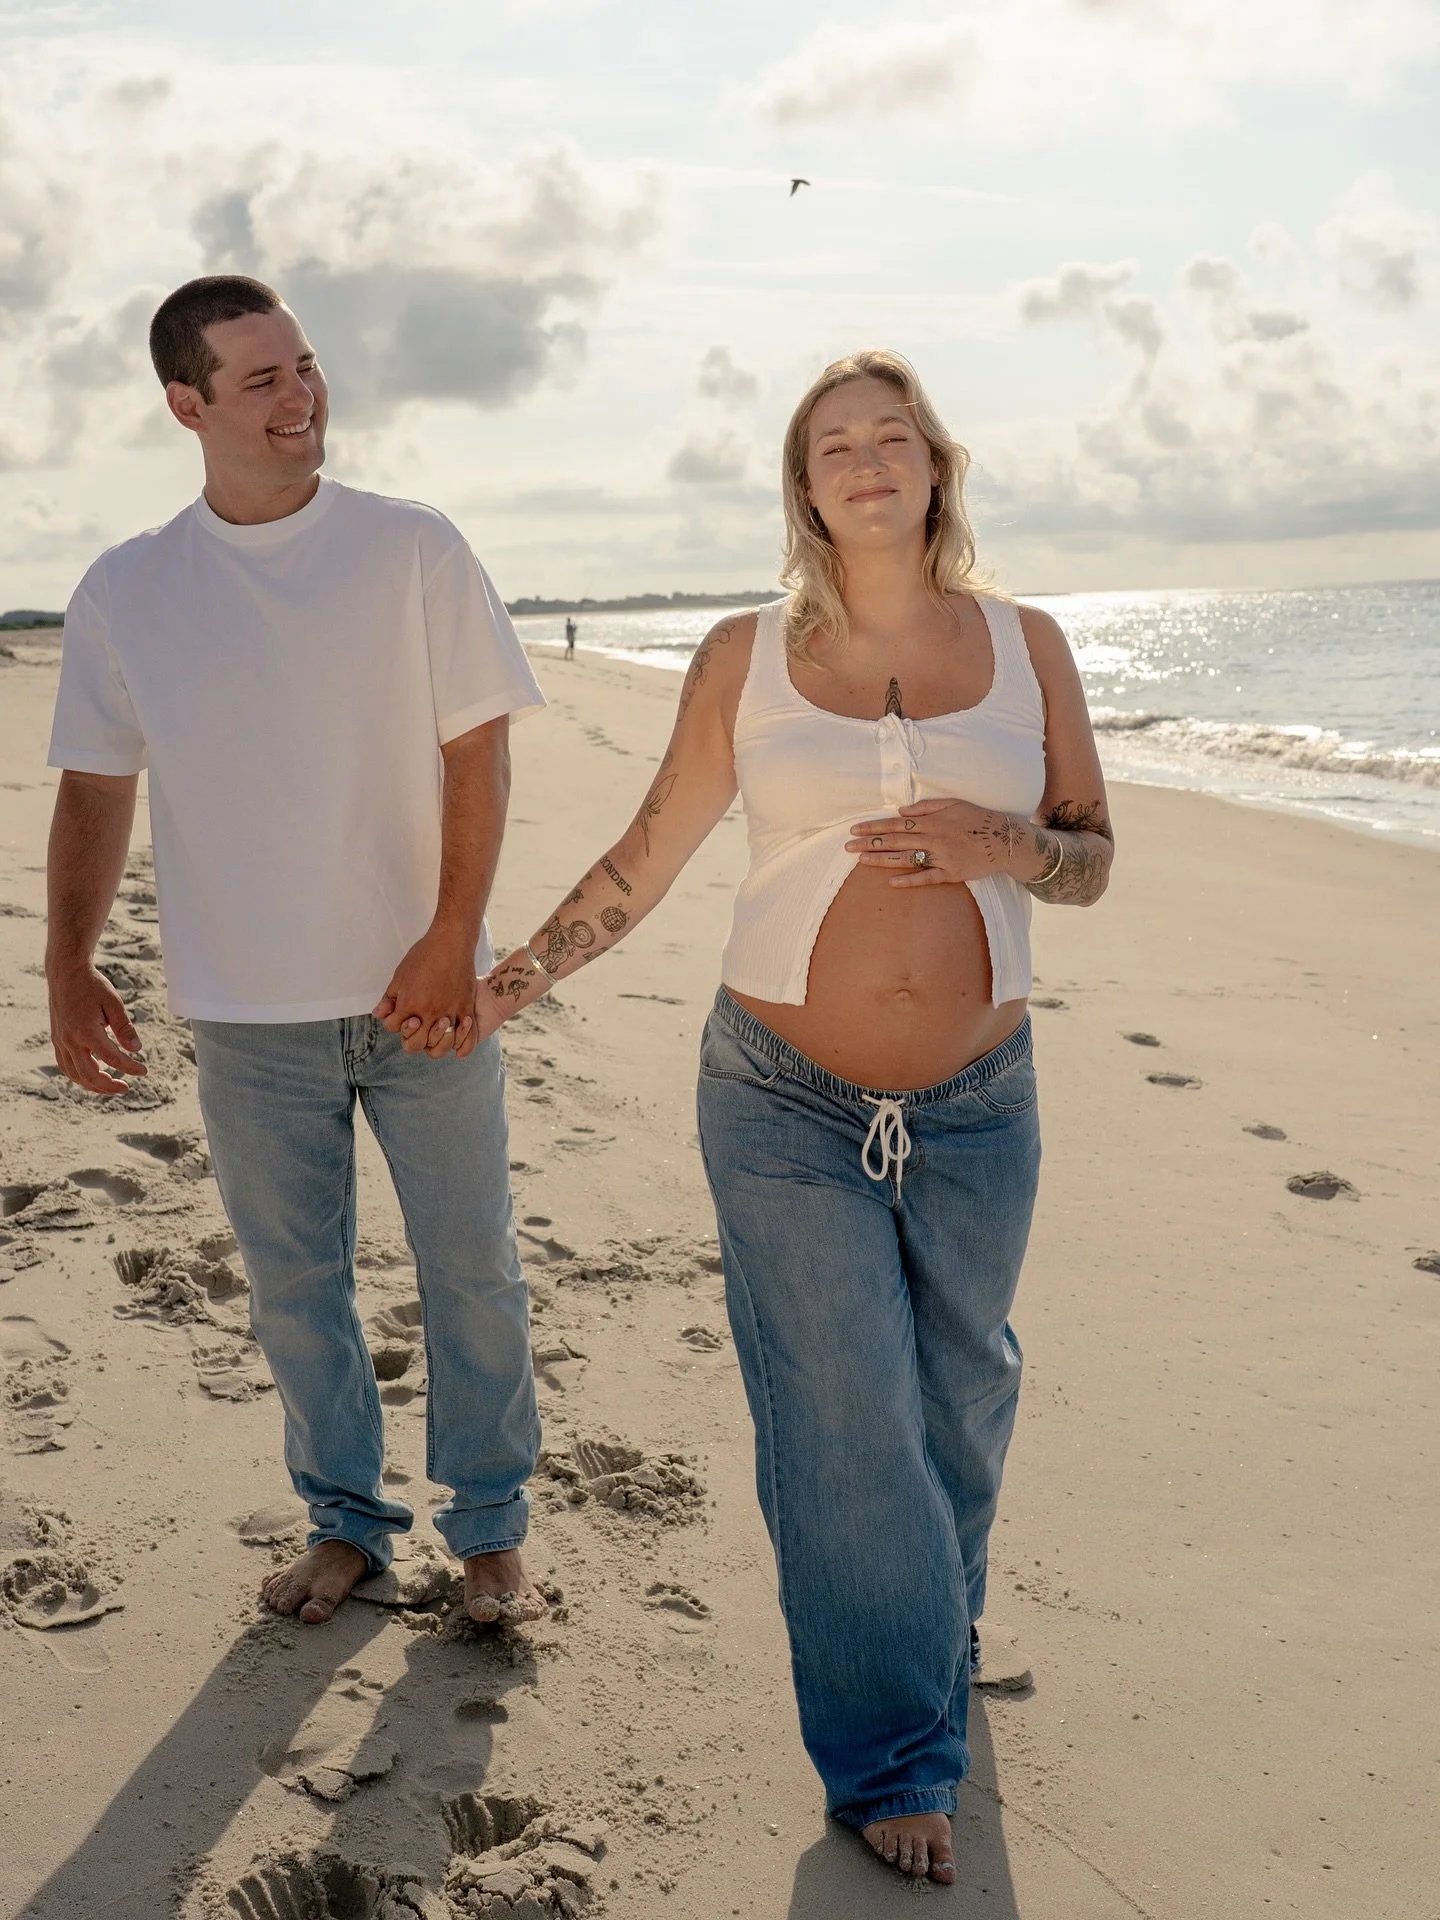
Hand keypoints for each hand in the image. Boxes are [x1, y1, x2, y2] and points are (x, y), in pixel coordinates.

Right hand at [48, 960, 147, 1094]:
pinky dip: (79, 1076)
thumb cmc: (92, 986)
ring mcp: (60, 1042)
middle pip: (90, 1075)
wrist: (66, 974)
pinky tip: (92, 1077)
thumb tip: (136, 1049)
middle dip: (109, 1086)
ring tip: (111, 1086)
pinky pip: (66, 1066)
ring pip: (75, 1074)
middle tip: (126, 1088)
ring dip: (93, 1085)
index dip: (129, 1068)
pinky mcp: (57, 1040)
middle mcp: (70, 1040)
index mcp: (85, 1031)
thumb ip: (125, 1028)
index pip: (112, 1058)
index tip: (143, 1071)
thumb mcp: (114, 1003)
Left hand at [372, 926, 479, 1058]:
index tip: (401, 1014)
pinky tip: (457, 1044)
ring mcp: (449, 1013)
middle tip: (417, 1027)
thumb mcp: (400, 975)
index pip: (394, 1028)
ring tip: (435, 1033)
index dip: (395, 1023)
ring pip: (441, 1046)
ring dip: (435, 1043)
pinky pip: (466, 1037)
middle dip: (412, 1039)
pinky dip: (462, 1045)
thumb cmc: (424, 955)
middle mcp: (429, 1013)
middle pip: (416, 1044)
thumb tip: (379, 1014)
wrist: (451, 942)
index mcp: (409, 1004)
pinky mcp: (466, 1009)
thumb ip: (390, 998)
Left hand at [846, 798, 1032, 887]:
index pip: (896, 823)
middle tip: (847, 848)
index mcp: (932, 820)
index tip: (855, 830)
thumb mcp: (954, 804)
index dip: (874, 827)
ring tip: (861, 862)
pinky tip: (891, 882)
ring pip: (906, 858)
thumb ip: (927, 807)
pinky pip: (927, 877)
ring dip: (882, 860)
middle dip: (869, 844)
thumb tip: (901, 810)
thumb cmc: (978, 819)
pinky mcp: (952, 873)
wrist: (1005, 839)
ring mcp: (942, 857)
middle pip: (896, 840)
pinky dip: (909, 880)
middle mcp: (934, 838)